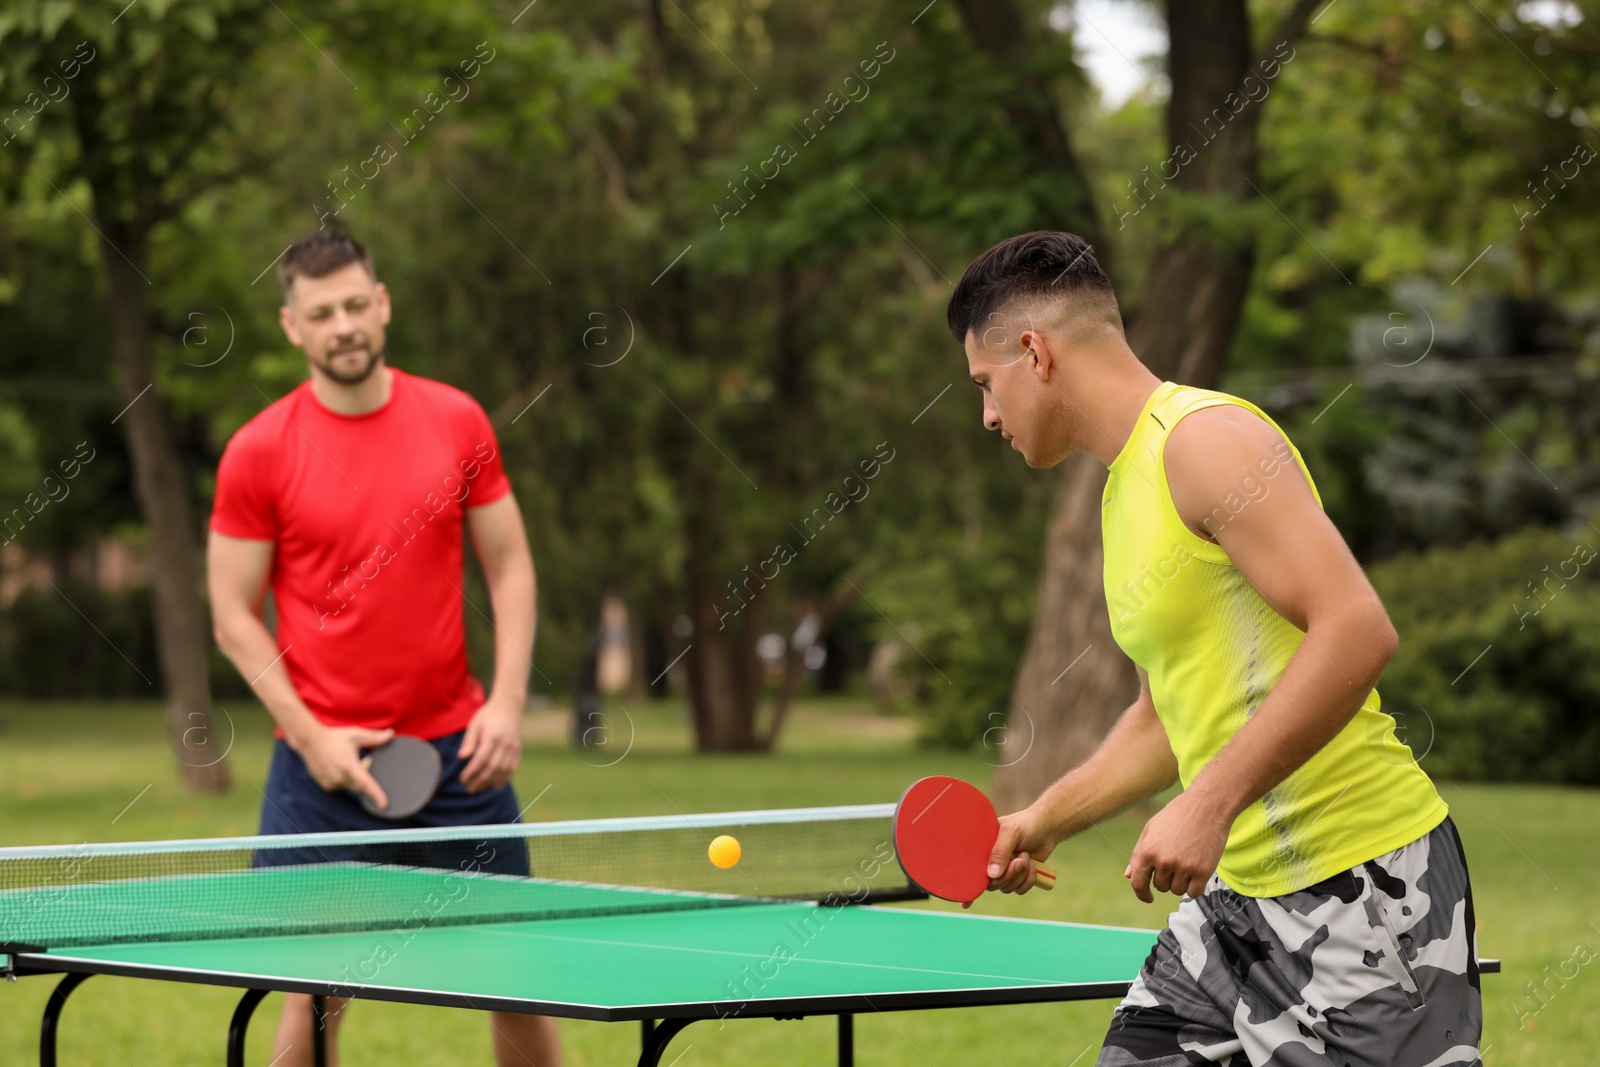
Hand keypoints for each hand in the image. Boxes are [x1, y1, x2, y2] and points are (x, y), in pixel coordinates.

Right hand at [291, 723, 394, 810]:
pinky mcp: (325, 786)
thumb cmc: (334, 737)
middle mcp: (340, 777)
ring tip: (346, 762)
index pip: (365, 783)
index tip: (384, 805)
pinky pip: (341, 787)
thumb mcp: (356, 735)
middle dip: (364, 777)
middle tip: (361, 761)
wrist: (310, 742)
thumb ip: (375, 737)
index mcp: (349, 766)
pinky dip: (344, 780)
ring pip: (350, 787)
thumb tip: (391, 734)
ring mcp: (331, 783)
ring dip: (353, 778)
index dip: (376, 795)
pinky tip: (339, 767)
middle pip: (360, 786)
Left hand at [459, 695, 522, 793]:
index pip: (481, 759)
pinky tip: (496, 785)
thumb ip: (469, 741)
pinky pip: (512, 768)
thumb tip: (462, 757)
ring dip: (490, 782)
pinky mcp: (518, 750)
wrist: (509, 706)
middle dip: (480, 781)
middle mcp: (504, 744)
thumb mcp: (475, 725)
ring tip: (479, 789)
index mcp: (492, 737)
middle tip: (469, 789)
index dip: (471, 772)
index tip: (463, 779)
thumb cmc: (488, 715)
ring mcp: (513, 748)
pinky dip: (505, 778)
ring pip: (502, 770)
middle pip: (492, 768)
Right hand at [967, 804, 1057, 908]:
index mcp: (982, 849)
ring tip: (1026, 857)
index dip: (967, 886)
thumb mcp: (1011, 832)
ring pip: (1006, 888)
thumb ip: (1000, 852)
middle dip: (1008, 875)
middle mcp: (991, 861)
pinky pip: (1019, 890)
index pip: (971, 869)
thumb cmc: (1026, 824)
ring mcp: (1004, 870)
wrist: (1047, 827)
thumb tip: (992, 875)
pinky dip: (1028, 880)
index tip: (964, 903)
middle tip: (1018, 861)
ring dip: (1020, 876)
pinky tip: (1032, 865)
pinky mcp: (1018, 877)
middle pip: (991, 884)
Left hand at [1125, 788, 1232, 902]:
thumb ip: (1138, 854)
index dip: (1142, 894)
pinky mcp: (1203, 871)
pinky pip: (1194, 893)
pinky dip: (1195, 887)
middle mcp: (1164, 861)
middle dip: (1166, 878)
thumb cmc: (1177, 815)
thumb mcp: (1151, 829)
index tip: (1148, 897)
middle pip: (1161, 887)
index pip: (1138, 883)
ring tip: (1187, 861)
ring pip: (1177, 890)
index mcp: (1147, 851)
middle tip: (1176, 860)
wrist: (1207, 806)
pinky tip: (1196, 872)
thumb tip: (1128, 876)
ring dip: (1181, 882)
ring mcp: (1184, 867)